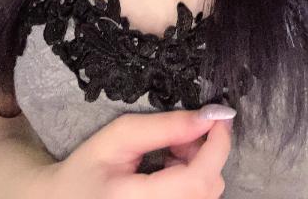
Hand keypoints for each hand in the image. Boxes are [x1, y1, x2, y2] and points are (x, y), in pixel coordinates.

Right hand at [29, 104, 234, 198]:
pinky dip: (194, 184)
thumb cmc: (88, 168)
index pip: (197, 180)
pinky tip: (171, 174)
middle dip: (204, 152)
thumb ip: (166, 126)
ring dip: (200, 168)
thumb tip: (210, 116)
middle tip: (177, 138)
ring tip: (169, 155)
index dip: (217, 146)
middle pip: (208, 188)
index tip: (220, 117)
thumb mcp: (120, 136)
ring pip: (207, 196)